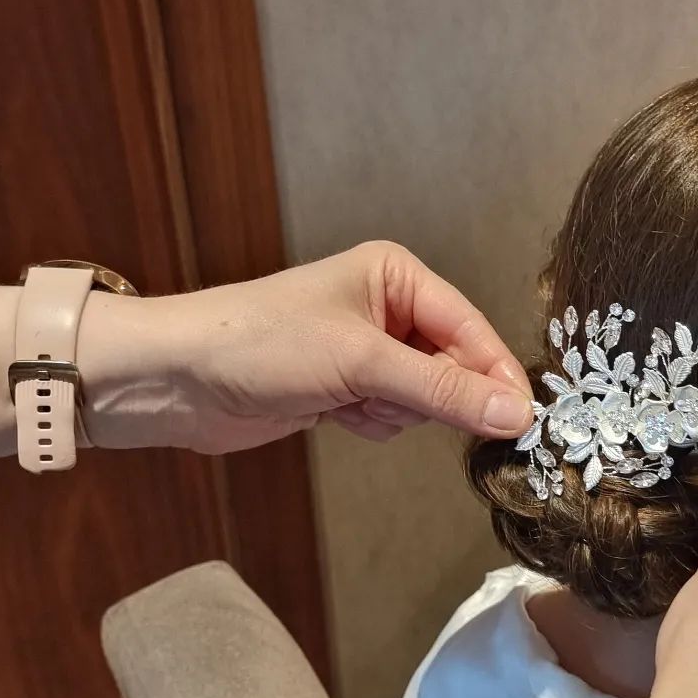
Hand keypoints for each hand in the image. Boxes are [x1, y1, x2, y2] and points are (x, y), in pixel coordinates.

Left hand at [81, 242, 532, 453]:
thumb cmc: (263, 346)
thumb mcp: (362, 363)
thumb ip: (444, 390)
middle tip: (395, 402)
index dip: (494, 373)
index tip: (521, 420)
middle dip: (432, 394)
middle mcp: (388, 307)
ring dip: (396, 410)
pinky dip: (373, 422)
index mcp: (396, 275)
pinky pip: (393, 414)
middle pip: (454, 364)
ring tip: (350, 402)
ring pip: (425, 397)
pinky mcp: (346, 387)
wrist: (176, 380)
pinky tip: (335, 415)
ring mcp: (367, 350)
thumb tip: (517, 413)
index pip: (471, 327)